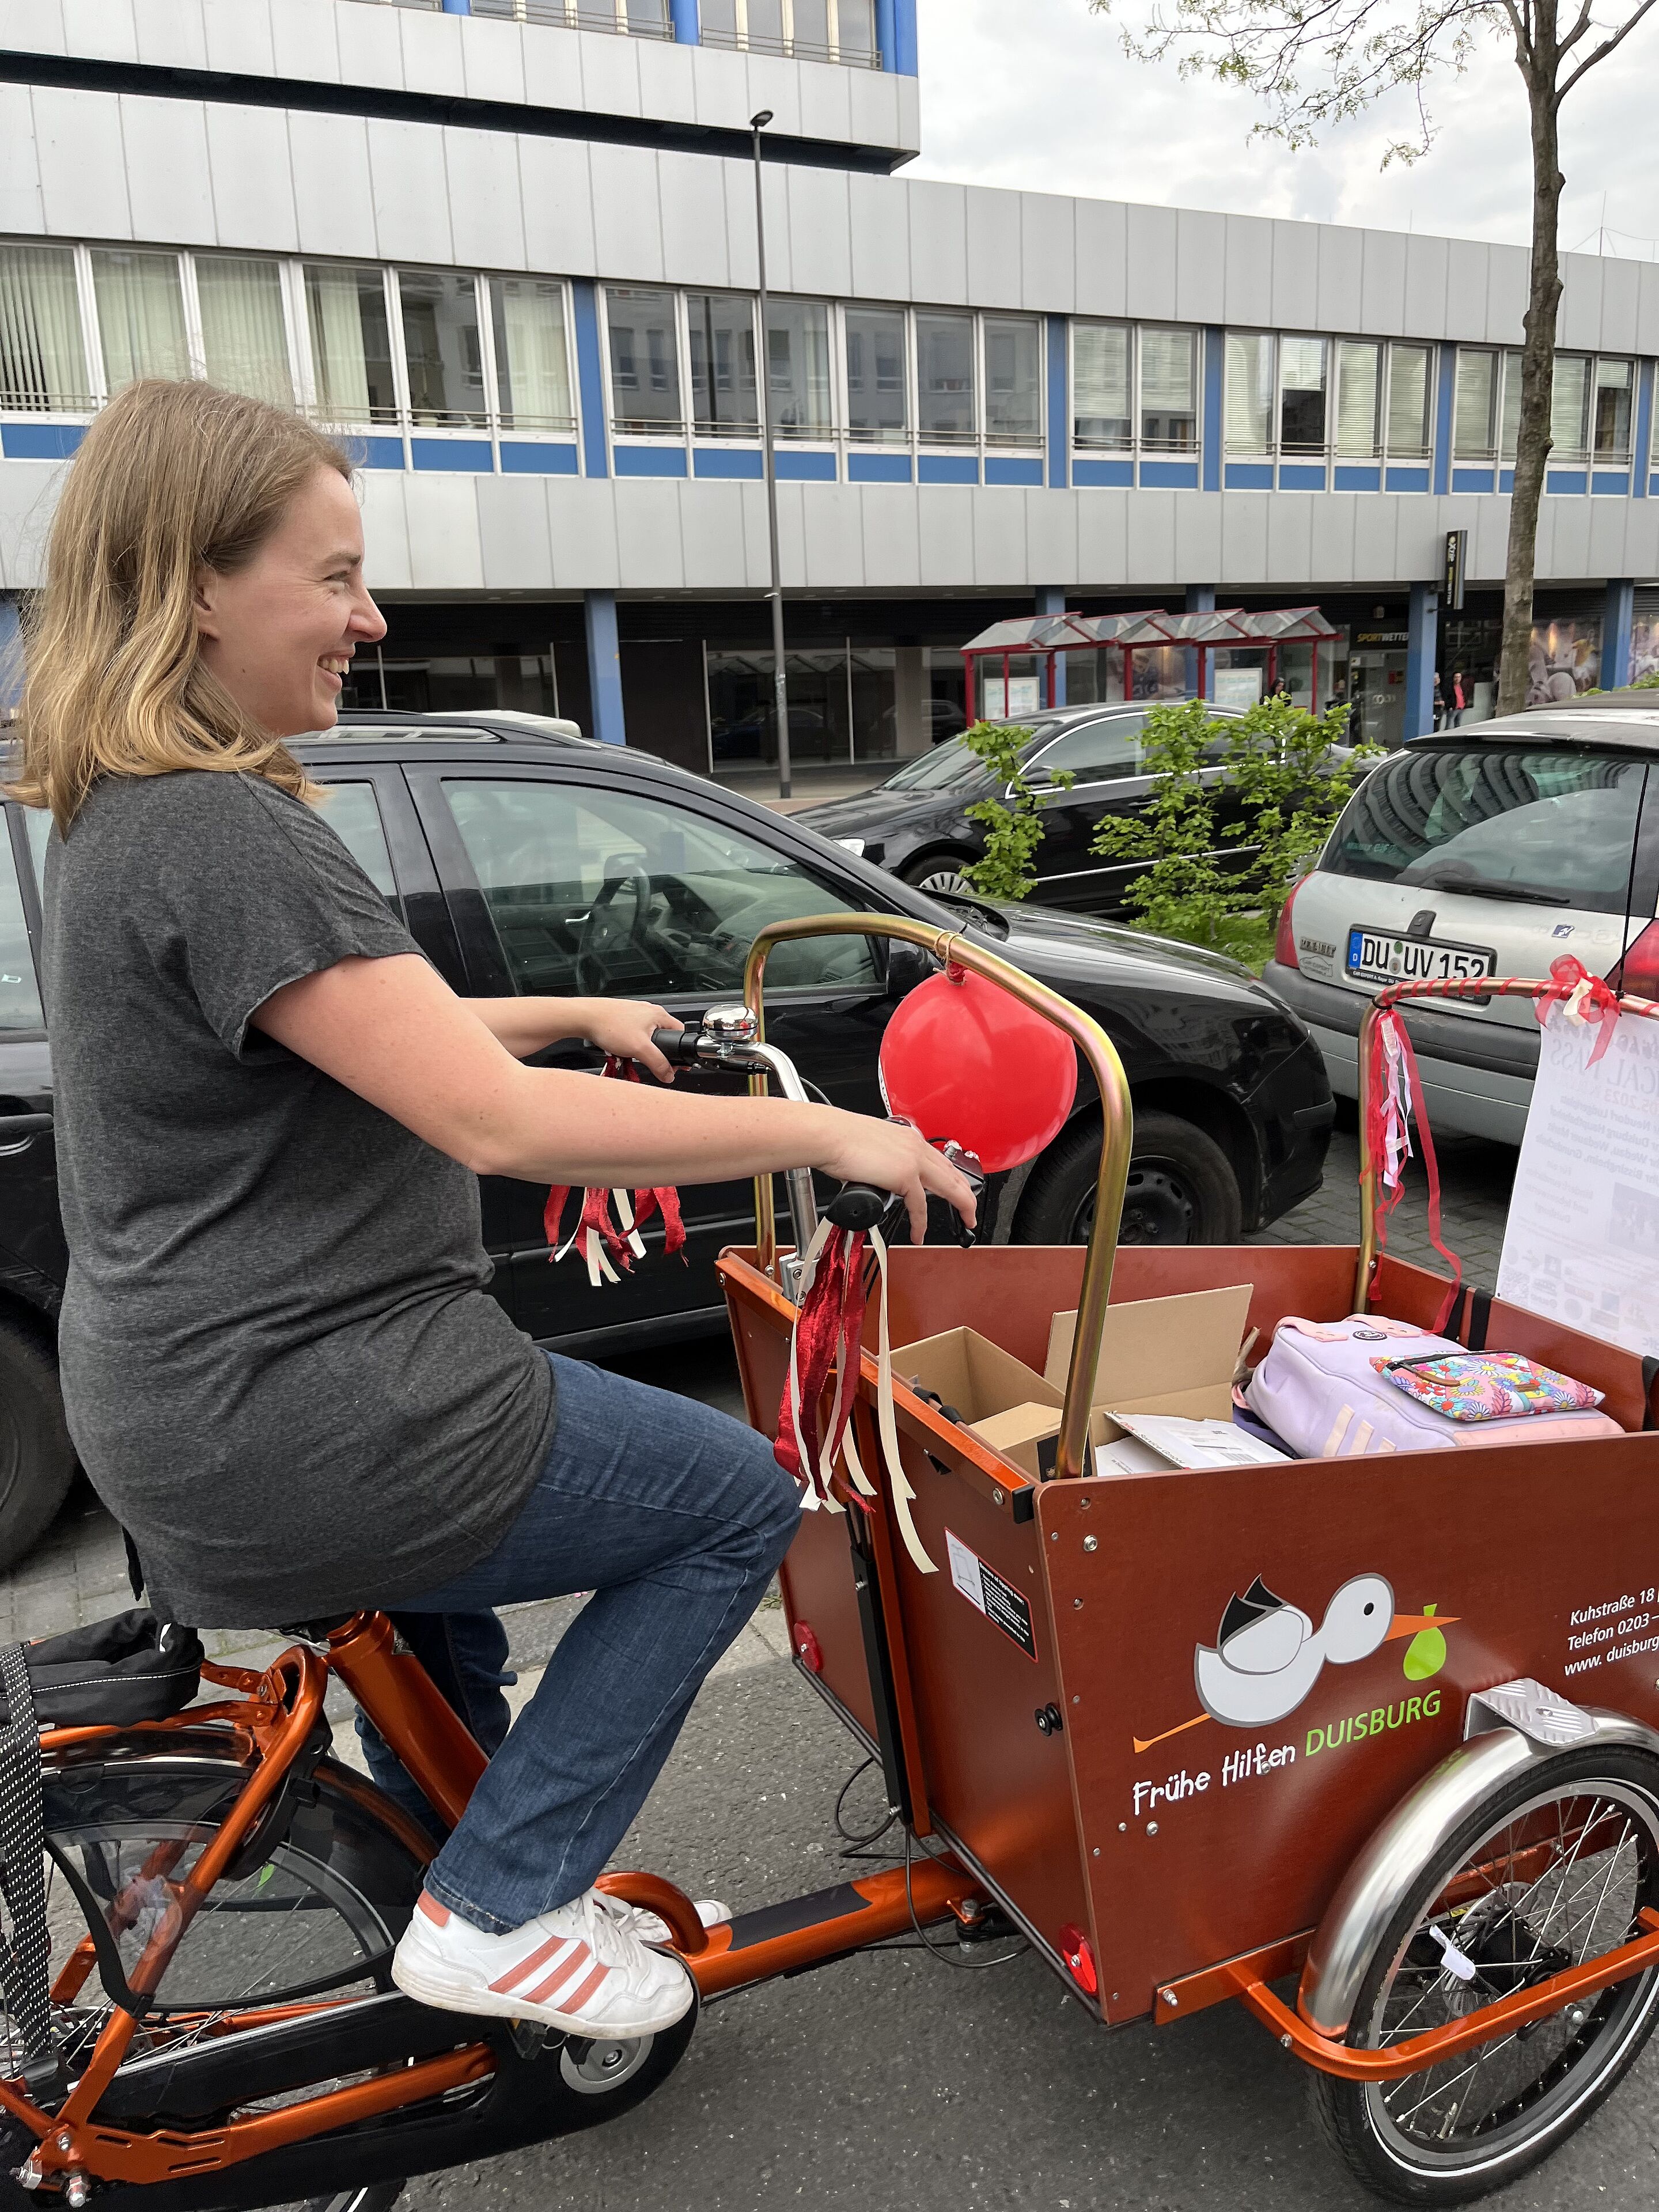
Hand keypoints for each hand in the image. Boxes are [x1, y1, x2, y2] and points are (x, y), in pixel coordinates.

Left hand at [575, 999, 681, 1083]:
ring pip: (646, 1037)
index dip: (679, 1051)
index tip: (674, 1065)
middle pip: (663, 1037)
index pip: (680, 1034)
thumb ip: (658, 1063)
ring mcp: (635, 1014)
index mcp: (659, 1014)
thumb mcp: (639, 1048)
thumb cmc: (609, 1024)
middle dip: (656, 1053)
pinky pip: (633, 1036)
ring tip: (631, 1055)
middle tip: (649, 1062)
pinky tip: (621, 1050)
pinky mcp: (623, 1018)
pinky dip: (630, 1045)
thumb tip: (669, 1074)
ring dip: (641, 1050)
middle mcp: (648, 1012)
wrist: (585, 1017)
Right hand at [813, 1112, 977, 1247]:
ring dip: (961, 1206)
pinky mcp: (905, 1175)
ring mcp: (913, 1159)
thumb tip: (881, 1178)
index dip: (952, 1177)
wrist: (828, 1136)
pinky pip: (920, 1206)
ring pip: (949, 1187)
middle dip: (967, 1194)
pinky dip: (921, 1223)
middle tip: (971, 1210)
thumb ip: (884, 1161)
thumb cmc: (838, 1139)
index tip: (956, 1188)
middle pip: (953, 1173)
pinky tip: (919, 1234)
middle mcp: (915, 1145)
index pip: (939, 1159)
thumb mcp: (871, 1146)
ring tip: (965, 1221)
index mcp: (909, 1137)